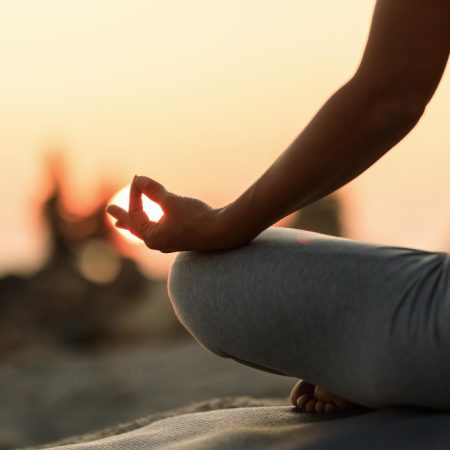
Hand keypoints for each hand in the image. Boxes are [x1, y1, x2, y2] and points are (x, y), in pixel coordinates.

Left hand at [106, 175, 231, 252]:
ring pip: (147, 232)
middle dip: (123, 218)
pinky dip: (151, 226)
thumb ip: (153, 191)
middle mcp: (157, 243)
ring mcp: (169, 242)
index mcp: (151, 236)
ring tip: (125, 224)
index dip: (135, 193)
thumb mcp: (172, 202)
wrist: (221, 232)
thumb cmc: (196, 218)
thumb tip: (138, 179)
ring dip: (136, 224)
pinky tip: (154, 226)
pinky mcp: (180, 239)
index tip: (137, 178)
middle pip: (135, 228)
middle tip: (111, 213)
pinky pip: (158, 233)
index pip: (136, 212)